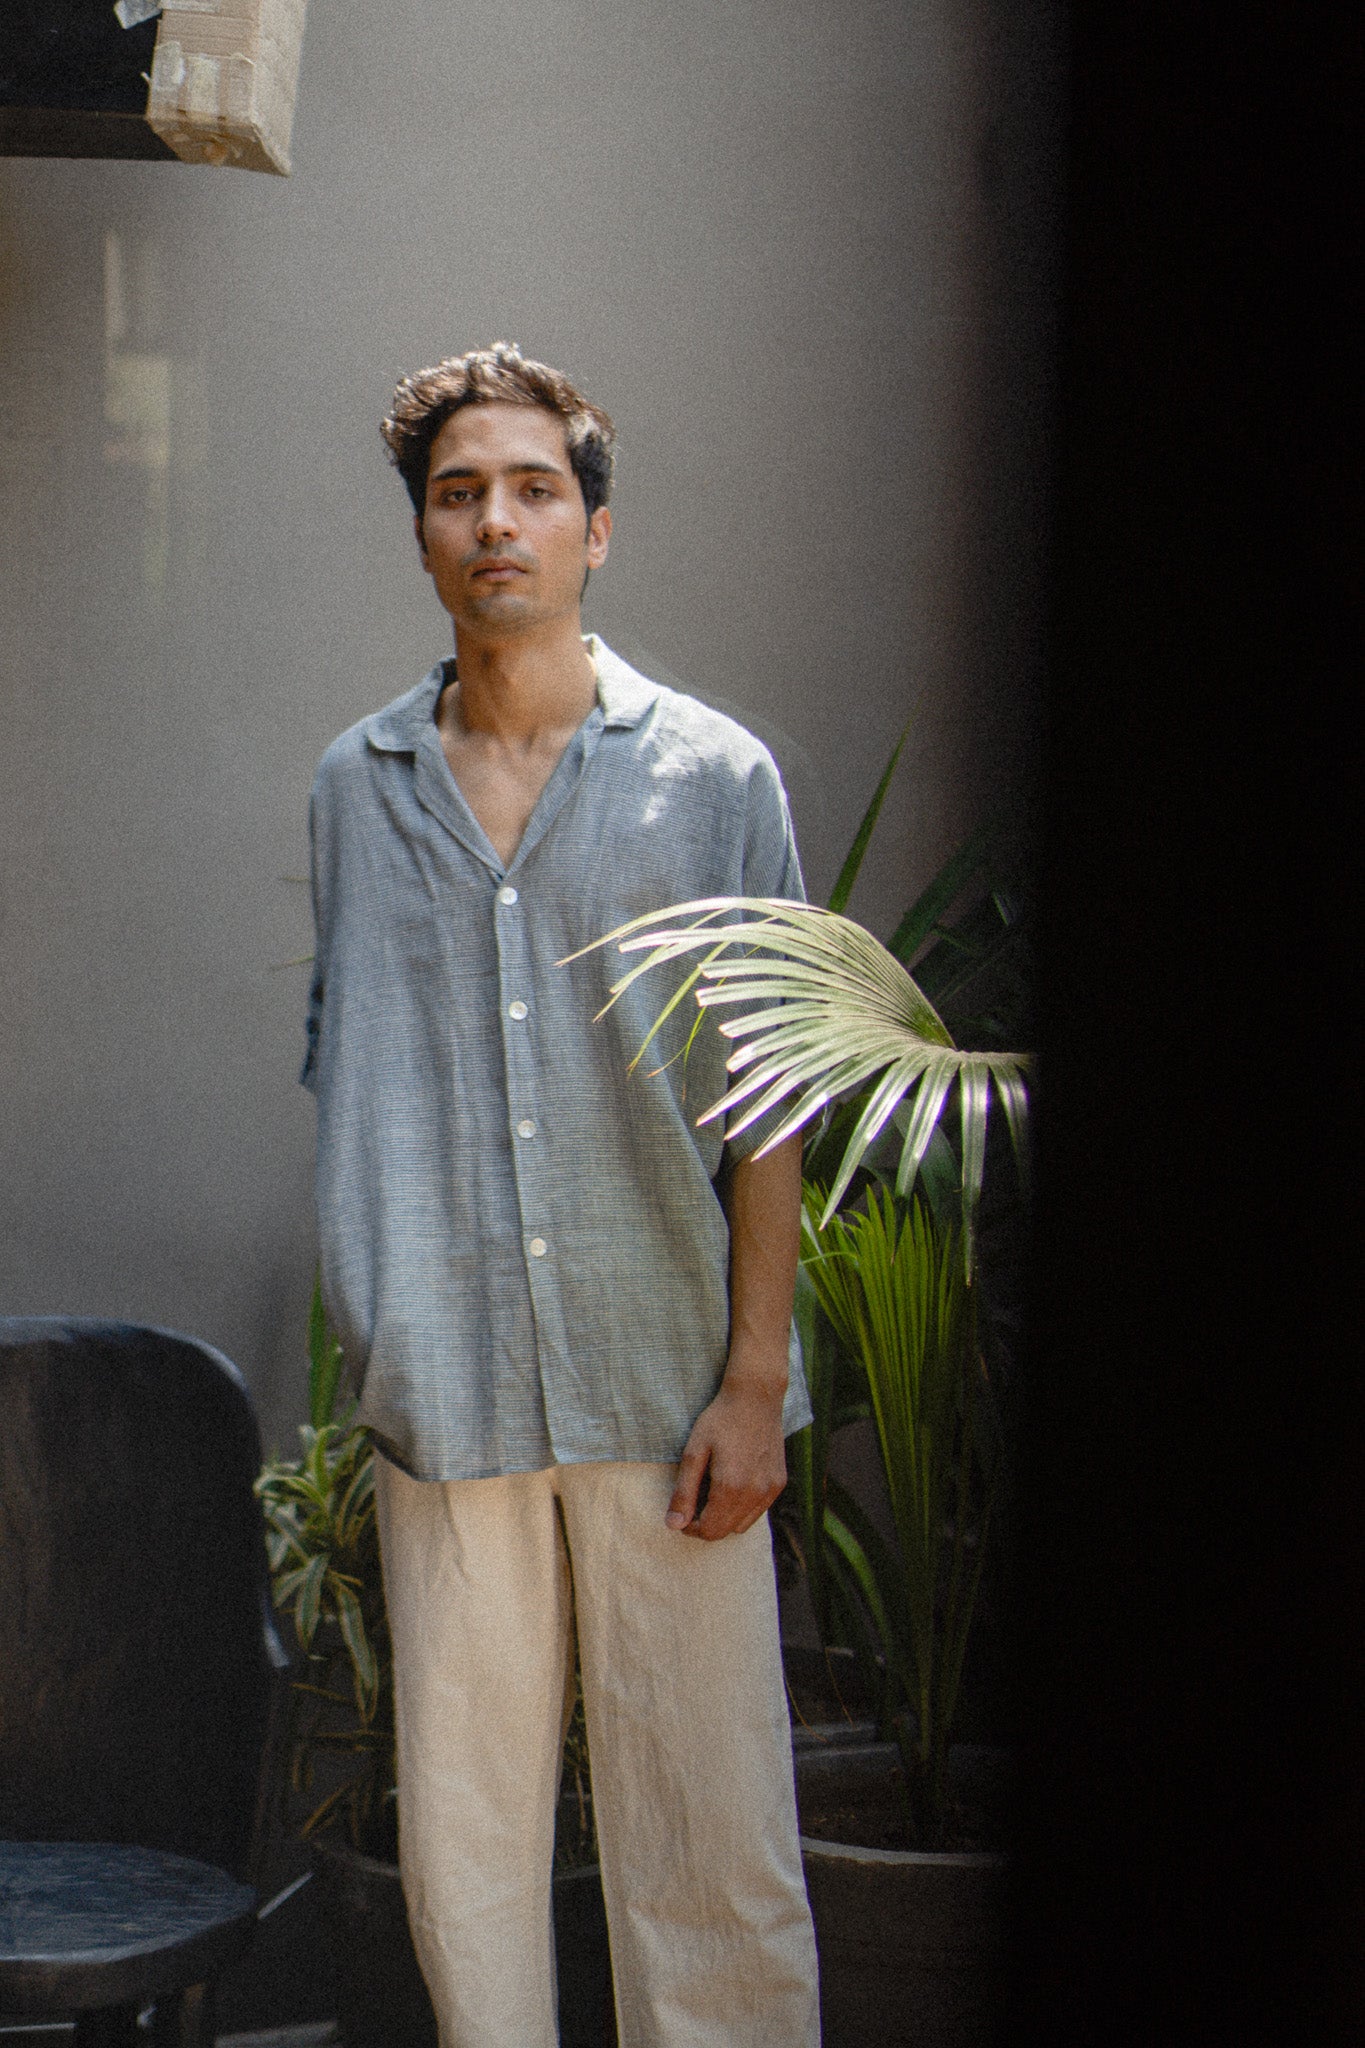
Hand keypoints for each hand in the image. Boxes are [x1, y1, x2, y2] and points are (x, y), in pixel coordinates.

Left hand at [665, 1371, 787, 1540]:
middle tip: (693, 1504)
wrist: (756, 1397)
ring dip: (724, 1519)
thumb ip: (684, 1492)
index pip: (709, 1531)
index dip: (691, 1528)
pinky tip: (733, 1487)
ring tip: (712, 1495)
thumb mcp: (694, 1451)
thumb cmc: (720, 1420)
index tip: (682, 1513)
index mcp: (731, 1487)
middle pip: (725, 1531)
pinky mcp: (779, 1483)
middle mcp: (755, 1493)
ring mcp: (770, 1489)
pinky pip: (758, 1511)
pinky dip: (742, 1509)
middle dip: (705, 1525)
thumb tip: (674, 1525)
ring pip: (743, 1525)